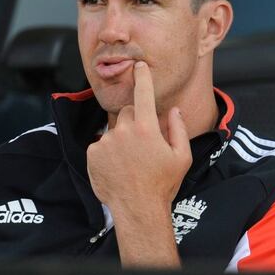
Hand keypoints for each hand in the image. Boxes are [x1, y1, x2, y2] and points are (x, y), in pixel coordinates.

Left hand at [87, 61, 191, 217]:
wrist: (138, 208)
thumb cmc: (163, 184)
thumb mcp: (182, 157)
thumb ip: (178, 129)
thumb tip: (174, 111)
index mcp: (146, 128)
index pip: (143, 93)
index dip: (142, 77)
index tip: (139, 65)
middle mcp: (123, 131)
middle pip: (128, 113)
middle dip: (135, 122)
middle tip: (144, 146)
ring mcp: (105, 142)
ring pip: (114, 130)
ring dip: (121, 139)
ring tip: (131, 162)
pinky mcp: (92, 153)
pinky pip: (102, 144)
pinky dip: (108, 152)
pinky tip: (118, 168)